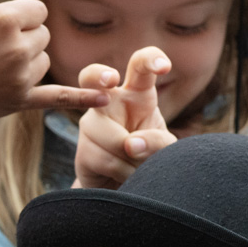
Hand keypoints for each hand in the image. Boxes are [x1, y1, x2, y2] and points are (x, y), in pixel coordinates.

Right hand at [0, 0, 106, 127]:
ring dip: (27, 61)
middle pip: (43, 34)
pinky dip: (81, 99)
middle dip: (22, 38)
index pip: (37, 10)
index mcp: (3, 19)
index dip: (17, 16)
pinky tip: (104, 100)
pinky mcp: (19, 101)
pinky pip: (58, 98)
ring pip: (44, 60)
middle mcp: (17, 48)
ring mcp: (20, 77)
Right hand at [73, 48, 175, 188]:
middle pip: (92, 76)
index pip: (140, 65)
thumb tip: (130, 145)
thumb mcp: (164, 147)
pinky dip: (124, 173)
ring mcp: (91, 124)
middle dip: (98, 75)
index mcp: (136, 92)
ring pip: (114, 137)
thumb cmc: (148, 156)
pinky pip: (107, 159)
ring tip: (138, 167)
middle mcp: (108, 102)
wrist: (125, 186)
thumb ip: (158, 142)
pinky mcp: (82, 150)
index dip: (150, 60)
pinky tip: (125, 176)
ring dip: (134, 160)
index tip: (164, 68)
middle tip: (111, 80)